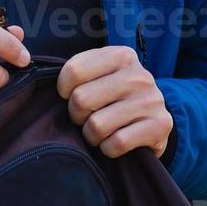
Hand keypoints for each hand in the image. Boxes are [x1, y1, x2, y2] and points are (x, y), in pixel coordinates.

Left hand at [58, 46, 172, 158]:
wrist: (155, 123)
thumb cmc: (117, 99)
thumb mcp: (102, 76)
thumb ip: (80, 73)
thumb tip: (46, 83)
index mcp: (122, 56)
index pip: (73, 70)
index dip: (64, 90)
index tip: (70, 96)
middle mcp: (139, 75)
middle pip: (81, 99)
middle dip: (77, 116)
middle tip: (87, 118)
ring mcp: (151, 100)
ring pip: (97, 125)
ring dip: (92, 136)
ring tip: (100, 132)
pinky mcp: (160, 126)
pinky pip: (116, 144)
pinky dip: (108, 149)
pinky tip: (114, 143)